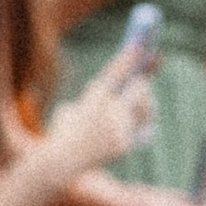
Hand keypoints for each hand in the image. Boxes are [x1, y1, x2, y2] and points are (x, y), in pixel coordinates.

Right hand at [55, 51, 154, 171]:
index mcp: (94, 97)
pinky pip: (141, 129)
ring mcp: (120, 128)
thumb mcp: (73, 108)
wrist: (60, 162)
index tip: (143, 43)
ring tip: (134, 107)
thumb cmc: (63, 132)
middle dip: (142, 82)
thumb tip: (121, 90)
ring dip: (142, 105)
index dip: (132, 54)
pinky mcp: (126, 144)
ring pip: (145, 109)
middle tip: (141, 80)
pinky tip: (131, 128)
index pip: (118, 70)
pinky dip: (136, 127)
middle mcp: (110, 111)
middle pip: (140, 87)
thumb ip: (96, 99)